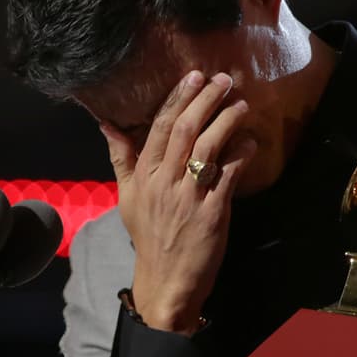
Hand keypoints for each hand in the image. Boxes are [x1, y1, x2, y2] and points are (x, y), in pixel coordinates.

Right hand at [102, 71, 256, 333]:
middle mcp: (164, 182)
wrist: (166, 280)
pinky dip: (240, 156)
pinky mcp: (212, 213)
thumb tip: (107, 123)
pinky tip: (250, 143)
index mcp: (144, 175)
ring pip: (207, 148)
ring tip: (241, 104)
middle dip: (205, 100)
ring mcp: (188, 197)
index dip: (178, 98)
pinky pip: (227, 176)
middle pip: (185, 130)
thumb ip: (121, 158)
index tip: (194, 76)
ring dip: (226, 121)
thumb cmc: (148, 236)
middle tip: (224, 79)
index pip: (159, 127)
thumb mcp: (127, 196)